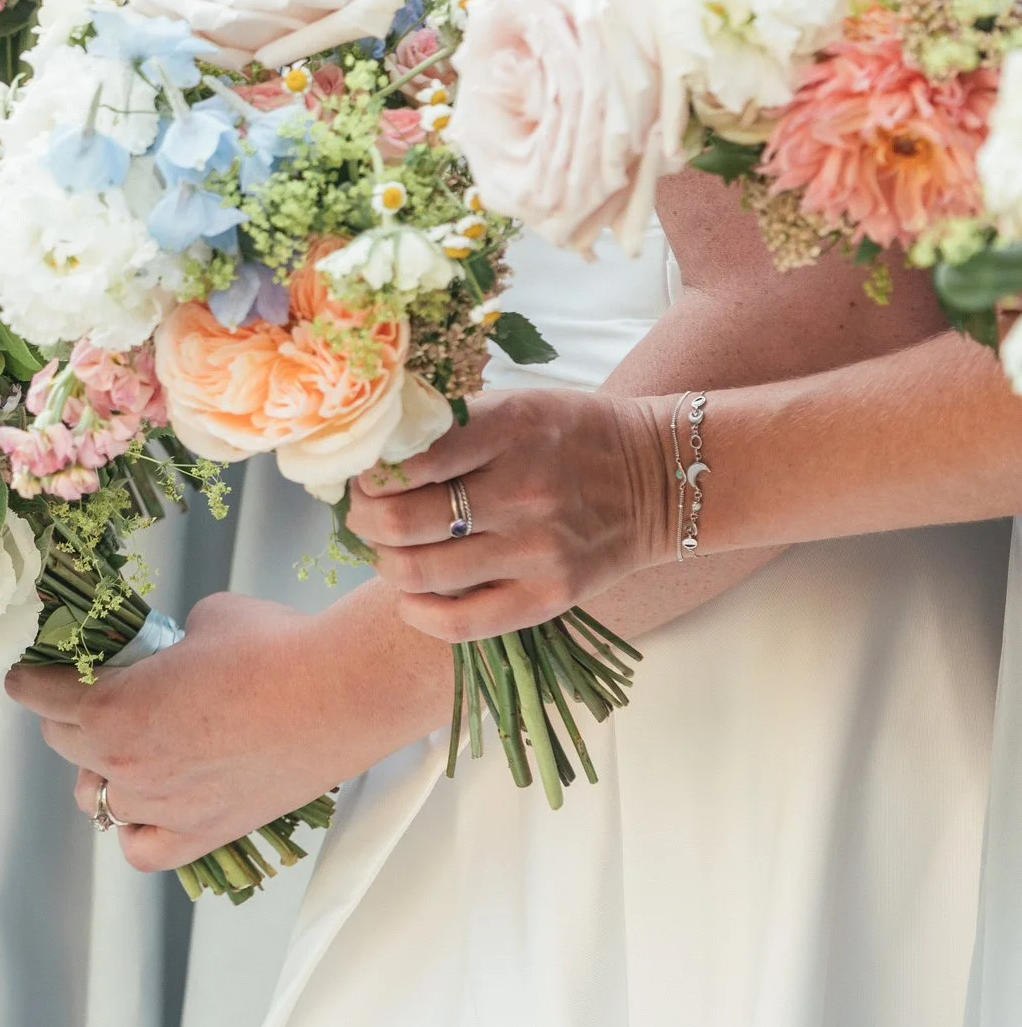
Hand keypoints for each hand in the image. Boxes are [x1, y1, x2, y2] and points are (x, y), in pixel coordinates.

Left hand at [1, 588, 447, 872]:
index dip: (31, 678)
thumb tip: (169, 648)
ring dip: (102, 773)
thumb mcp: (201, 621)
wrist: (341, 691)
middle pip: (64, 746)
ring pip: (99, 800)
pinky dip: (137, 831)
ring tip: (127, 749)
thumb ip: (165, 642)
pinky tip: (149, 809)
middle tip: (93, 697)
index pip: (37, 696)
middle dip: (69, 718)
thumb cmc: (273, 646)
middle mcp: (126, 764)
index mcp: (110, 707)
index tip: (33, 671)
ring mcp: (163, 806)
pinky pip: (144, 850)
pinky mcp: (206, 832)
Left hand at [344, 389, 673, 642]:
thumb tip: (374, 452)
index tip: (367, 475)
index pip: (410, 461)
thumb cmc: (574, 437)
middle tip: (365, 515)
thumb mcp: (518, 403)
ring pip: (420, 573)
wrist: (662, 476)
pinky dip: (417, 614)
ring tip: (390, 551)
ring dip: (386, 564)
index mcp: (510, 432)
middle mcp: (523, 492)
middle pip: (401, 522)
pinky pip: (460, 622)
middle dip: (364, 520)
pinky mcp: (551, 596)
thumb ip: (452, 426)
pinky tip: (411, 597)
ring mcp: (538, 551)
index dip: (370, 474)